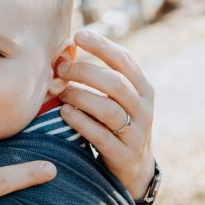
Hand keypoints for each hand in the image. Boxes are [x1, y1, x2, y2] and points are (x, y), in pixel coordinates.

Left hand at [57, 30, 155, 200]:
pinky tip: (65, 112)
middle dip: (85, 71)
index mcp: (144, 89)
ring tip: (61, 91)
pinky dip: (81, 122)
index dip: (102, 46)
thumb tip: (63, 52)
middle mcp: (144, 109)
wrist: (134, 169)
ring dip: (81, 97)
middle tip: (61, 68)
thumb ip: (99, 79)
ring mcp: (136, 133)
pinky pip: (101, 136)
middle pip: (116, 83)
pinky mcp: (123, 155)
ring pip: (108, 110)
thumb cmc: (115, 124)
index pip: (125, 61)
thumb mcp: (116, 100)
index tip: (78, 35)